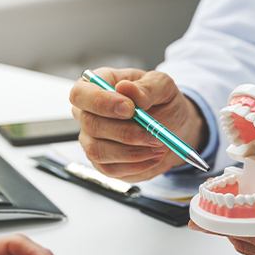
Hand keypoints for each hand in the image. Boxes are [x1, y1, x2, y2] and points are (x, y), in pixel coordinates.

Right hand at [70, 67, 206, 181]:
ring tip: (158, 144)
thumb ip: (146, 87)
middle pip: (90, 125)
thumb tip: (125, 88)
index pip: (80, 93)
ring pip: (98, 151)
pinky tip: (153, 155)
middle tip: (154, 134)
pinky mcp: (101, 162)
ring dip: (133, 151)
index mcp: (97, 86)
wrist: (173, 127)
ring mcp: (91, 140)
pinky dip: (136, 165)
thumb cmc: (162, 101)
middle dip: (125, 132)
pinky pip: (111, 169)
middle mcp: (87, 113)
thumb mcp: (162, 86)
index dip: (101, 102)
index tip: (130, 109)